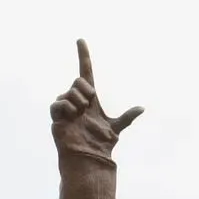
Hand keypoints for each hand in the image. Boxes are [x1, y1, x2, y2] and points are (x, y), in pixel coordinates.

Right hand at [50, 38, 142, 154]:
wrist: (89, 157)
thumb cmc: (100, 144)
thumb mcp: (115, 128)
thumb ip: (127, 117)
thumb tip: (142, 108)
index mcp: (88, 98)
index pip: (85, 72)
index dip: (84, 56)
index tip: (80, 40)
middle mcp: (75, 99)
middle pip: (79, 81)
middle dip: (86, 92)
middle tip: (88, 107)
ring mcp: (65, 107)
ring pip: (70, 92)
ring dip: (78, 104)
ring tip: (80, 116)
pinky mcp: (56, 116)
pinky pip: (59, 103)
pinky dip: (67, 109)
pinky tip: (72, 118)